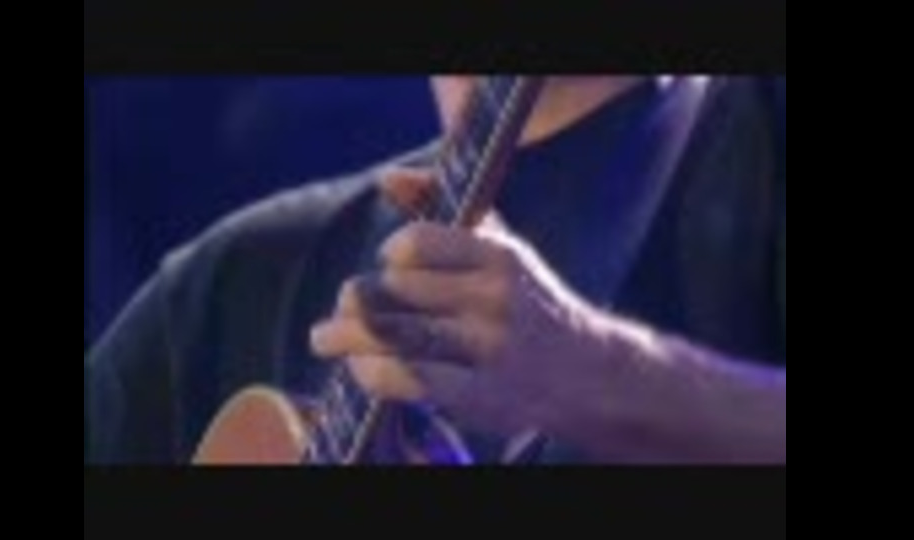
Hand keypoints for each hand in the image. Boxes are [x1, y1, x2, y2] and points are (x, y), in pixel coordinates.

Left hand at [309, 168, 667, 441]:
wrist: (588, 373)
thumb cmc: (530, 302)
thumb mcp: (499, 247)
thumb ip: (442, 210)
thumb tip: (389, 178)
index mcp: (498, 257)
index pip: (418, 243)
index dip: (392, 252)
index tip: (387, 265)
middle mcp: (494, 299)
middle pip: (395, 291)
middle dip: (357, 300)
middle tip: (341, 309)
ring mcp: (487, 348)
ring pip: (393, 335)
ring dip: (346, 337)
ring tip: (325, 337)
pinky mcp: (478, 394)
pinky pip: (405, 378)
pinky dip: (372, 372)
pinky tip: (360, 367)